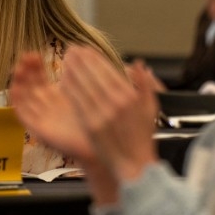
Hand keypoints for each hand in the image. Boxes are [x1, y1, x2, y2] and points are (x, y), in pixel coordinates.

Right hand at [11, 52, 96, 162]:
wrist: (104, 143)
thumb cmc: (100, 118)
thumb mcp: (89, 90)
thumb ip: (82, 73)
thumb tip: (80, 50)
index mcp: (57, 96)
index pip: (39, 77)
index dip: (34, 65)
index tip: (34, 53)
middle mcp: (47, 106)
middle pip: (28, 86)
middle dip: (25, 71)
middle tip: (26, 57)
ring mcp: (42, 118)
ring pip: (23, 98)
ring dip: (18, 83)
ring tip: (18, 68)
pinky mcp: (40, 131)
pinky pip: (23, 117)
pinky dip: (17, 103)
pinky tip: (15, 90)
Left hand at [58, 48, 158, 181]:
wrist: (134, 165)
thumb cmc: (142, 138)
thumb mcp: (150, 109)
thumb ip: (145, 85)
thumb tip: (140, 64)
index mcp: (129, 97)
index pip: (109, 71)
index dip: (95, 59)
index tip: (86, 49)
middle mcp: (115, 104)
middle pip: (94, 76)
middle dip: (81, 61)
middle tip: (71, 49)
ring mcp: (102, 115)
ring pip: (84, 88)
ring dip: (73, 72)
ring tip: (65, 61)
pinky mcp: (90, 127)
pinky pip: (78, 104)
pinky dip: (70, 90)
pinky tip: (63, 81)